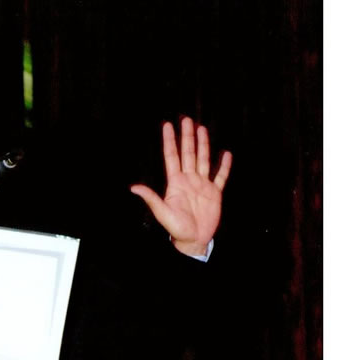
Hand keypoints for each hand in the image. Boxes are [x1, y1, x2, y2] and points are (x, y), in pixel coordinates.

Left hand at [130, 117, 231, 256]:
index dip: (170, 141)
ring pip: (203, 159)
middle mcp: (189, 180)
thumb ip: (151, 198)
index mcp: (176, 183)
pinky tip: (225, 154)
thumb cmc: (177, 229)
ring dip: (202, 145)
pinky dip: (224, 166)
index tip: (168, 125)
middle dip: (187, 136)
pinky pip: (220, 176)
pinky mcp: (214, 193)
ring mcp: (202, 185)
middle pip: (188, 153)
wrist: (194, 240)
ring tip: (202, 129)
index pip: (172, 157)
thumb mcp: (162, 213)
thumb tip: (134, 188)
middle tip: (186, 120)